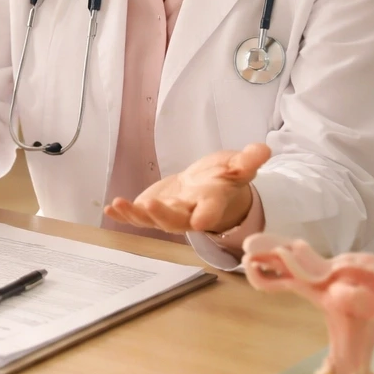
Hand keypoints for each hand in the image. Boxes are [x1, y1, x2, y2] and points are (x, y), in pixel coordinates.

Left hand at [104, 143, 269, 234]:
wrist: (207, 188)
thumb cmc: (224, 177)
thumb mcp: (239, 165)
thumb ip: (249, 160)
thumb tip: (263, 150)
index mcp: (213, 201)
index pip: (212, 210)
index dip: (207, 216)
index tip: (201, 222)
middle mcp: (190, 212)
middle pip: (177, 219)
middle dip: (163, 215)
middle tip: (150, 206)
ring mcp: (169, 214)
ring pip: (152, 220)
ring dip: (135, 215)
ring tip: (120, 204)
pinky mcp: (152, 211)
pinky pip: (137, 216)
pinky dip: (123, 214)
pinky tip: (111, 208)